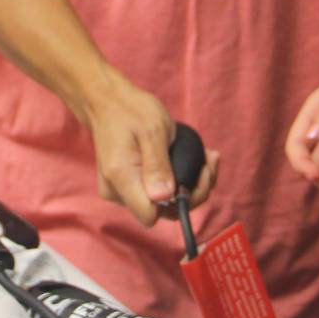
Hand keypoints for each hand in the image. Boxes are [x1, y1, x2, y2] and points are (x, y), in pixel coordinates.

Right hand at [83, 76, 217, 226]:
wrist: (108, 103)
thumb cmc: (132, 110)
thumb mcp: (152, 130)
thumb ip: (158, 165)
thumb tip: (165, 198)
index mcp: (121, 177)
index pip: (150, 214)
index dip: (180, 200)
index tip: (199, 172)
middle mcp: (117, 191)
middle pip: (162, 212)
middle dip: (192, 191)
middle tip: (210, 159)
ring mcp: (121, 192)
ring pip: (163, 204)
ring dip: (189, 186)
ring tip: (206, 157)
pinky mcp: (128, 188)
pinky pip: (157, 194)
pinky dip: (177, 182)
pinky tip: (194, 161)